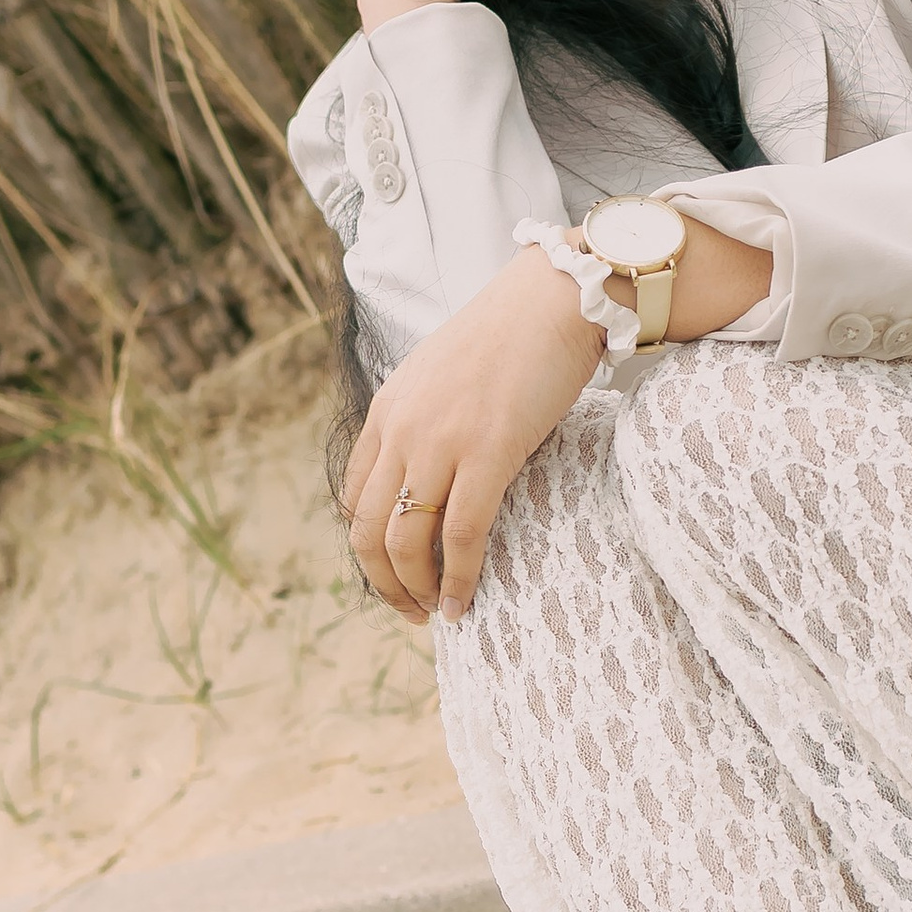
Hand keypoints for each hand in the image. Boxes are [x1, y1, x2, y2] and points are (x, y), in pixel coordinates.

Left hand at [344, 244, 603, 622]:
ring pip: (406, 542)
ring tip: (437, 614)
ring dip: (416, 591)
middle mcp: (402, 430)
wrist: (558, 297)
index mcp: (387, 410)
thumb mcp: (445, 375)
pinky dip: (459, 579)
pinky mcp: (489, 453)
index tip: (394, 572)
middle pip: (368, 530)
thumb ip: (427, 419)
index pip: (354, 497)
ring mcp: (441, 442)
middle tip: (410, 610)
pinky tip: (465, 603)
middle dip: (383, 583)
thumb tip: (437, 470)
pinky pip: (461, 535)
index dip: (368, 547)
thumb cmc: (515, 334)